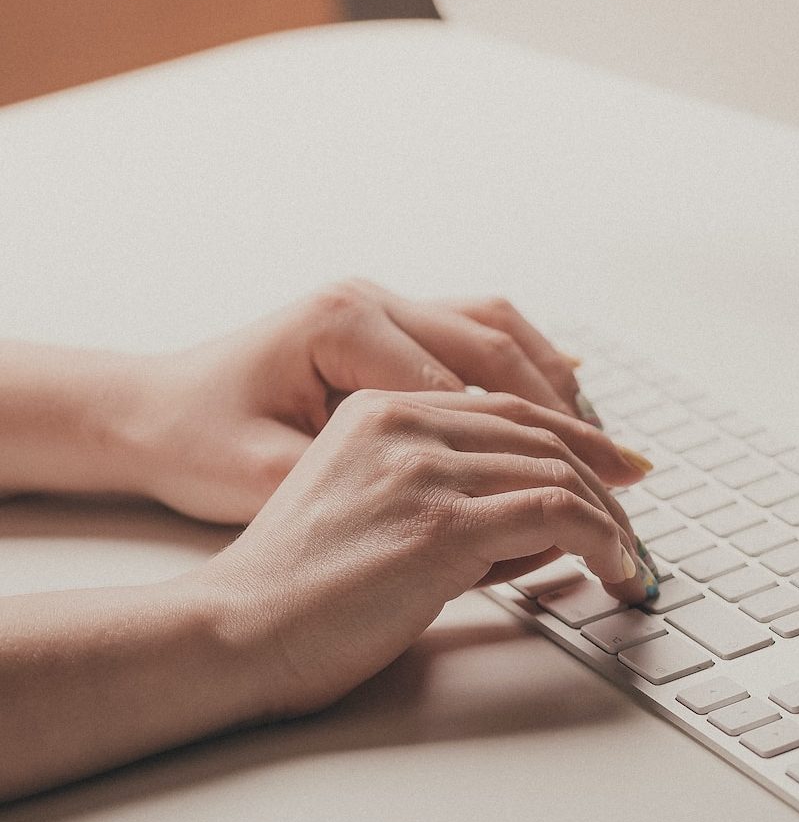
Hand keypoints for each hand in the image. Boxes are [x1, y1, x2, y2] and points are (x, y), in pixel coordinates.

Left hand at [128, 280, 637, 523]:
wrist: (145, 409)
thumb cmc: (196, 445)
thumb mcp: (270, 479)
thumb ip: (373, 491)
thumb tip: (467, 522)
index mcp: (343, 325)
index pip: (468, 390)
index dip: (534, 452)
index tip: (582, 502)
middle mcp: (371, 299)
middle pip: (502, 351)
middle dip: (572, 419)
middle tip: (629, 474)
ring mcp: (384, 302)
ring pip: (503, 330)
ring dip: (562, 388)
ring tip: (609, 446)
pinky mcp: (390, 319)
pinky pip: (483, 329)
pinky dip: (533, 363)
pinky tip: (571, 399)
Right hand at [184, 388, 655, 718]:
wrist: (238, 630)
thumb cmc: (301, 591)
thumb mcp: (377, 513)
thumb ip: (454, 499)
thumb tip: (550, 522)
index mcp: (381, 411)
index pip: (509, 410)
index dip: (578, 438)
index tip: (621, 468)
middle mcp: (404, 425)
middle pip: (542, 435)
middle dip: (606, 480)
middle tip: (637, 524)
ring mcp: (423, 471)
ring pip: (557, 472)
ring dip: (610, 520)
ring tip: (629, 561)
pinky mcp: (441, 524)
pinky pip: (554, 515)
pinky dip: (601, 540)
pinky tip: (613, 568)